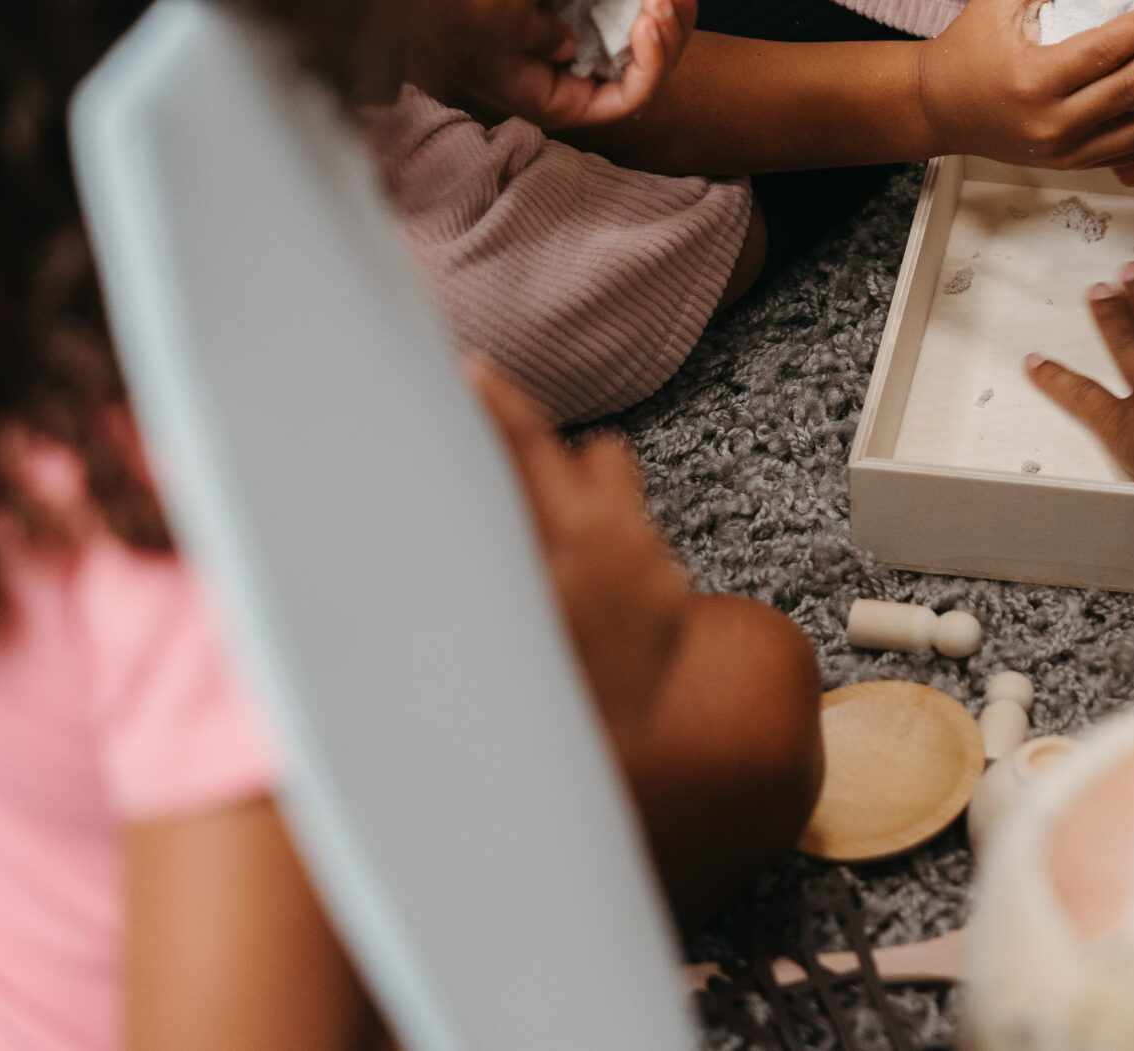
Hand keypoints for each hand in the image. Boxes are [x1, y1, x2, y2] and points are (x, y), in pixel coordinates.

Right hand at [467, 0, 699, 130]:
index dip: (650, 63)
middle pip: (658, 59)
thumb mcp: (498, 37)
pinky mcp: (616, 10)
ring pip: (665, 28)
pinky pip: (657, 0)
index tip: (646, 22)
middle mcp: (597, 77)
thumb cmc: (466, 22)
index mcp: (574, 98)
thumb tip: (571, 46)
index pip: (632, 95)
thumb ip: (536, 45)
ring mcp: (611, 43)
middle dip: (673, 18)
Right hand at [467, 362, 688, 740]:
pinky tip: (580, 609)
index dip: (494, 399)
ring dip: (587, 514)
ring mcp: (655, 568)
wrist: (602, 761)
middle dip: (554, 462)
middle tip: (514, 484)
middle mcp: (622, 538)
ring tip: (548, 565)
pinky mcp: (672, 599)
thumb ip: (487, 535)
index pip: (525, 441)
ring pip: (620, 505)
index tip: (471, 372)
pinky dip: (608, 566)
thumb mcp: (496, 605)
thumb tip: (461, 497)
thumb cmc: (536, 691)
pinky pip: (637, 557)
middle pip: (594, 456)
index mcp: (569, 533)